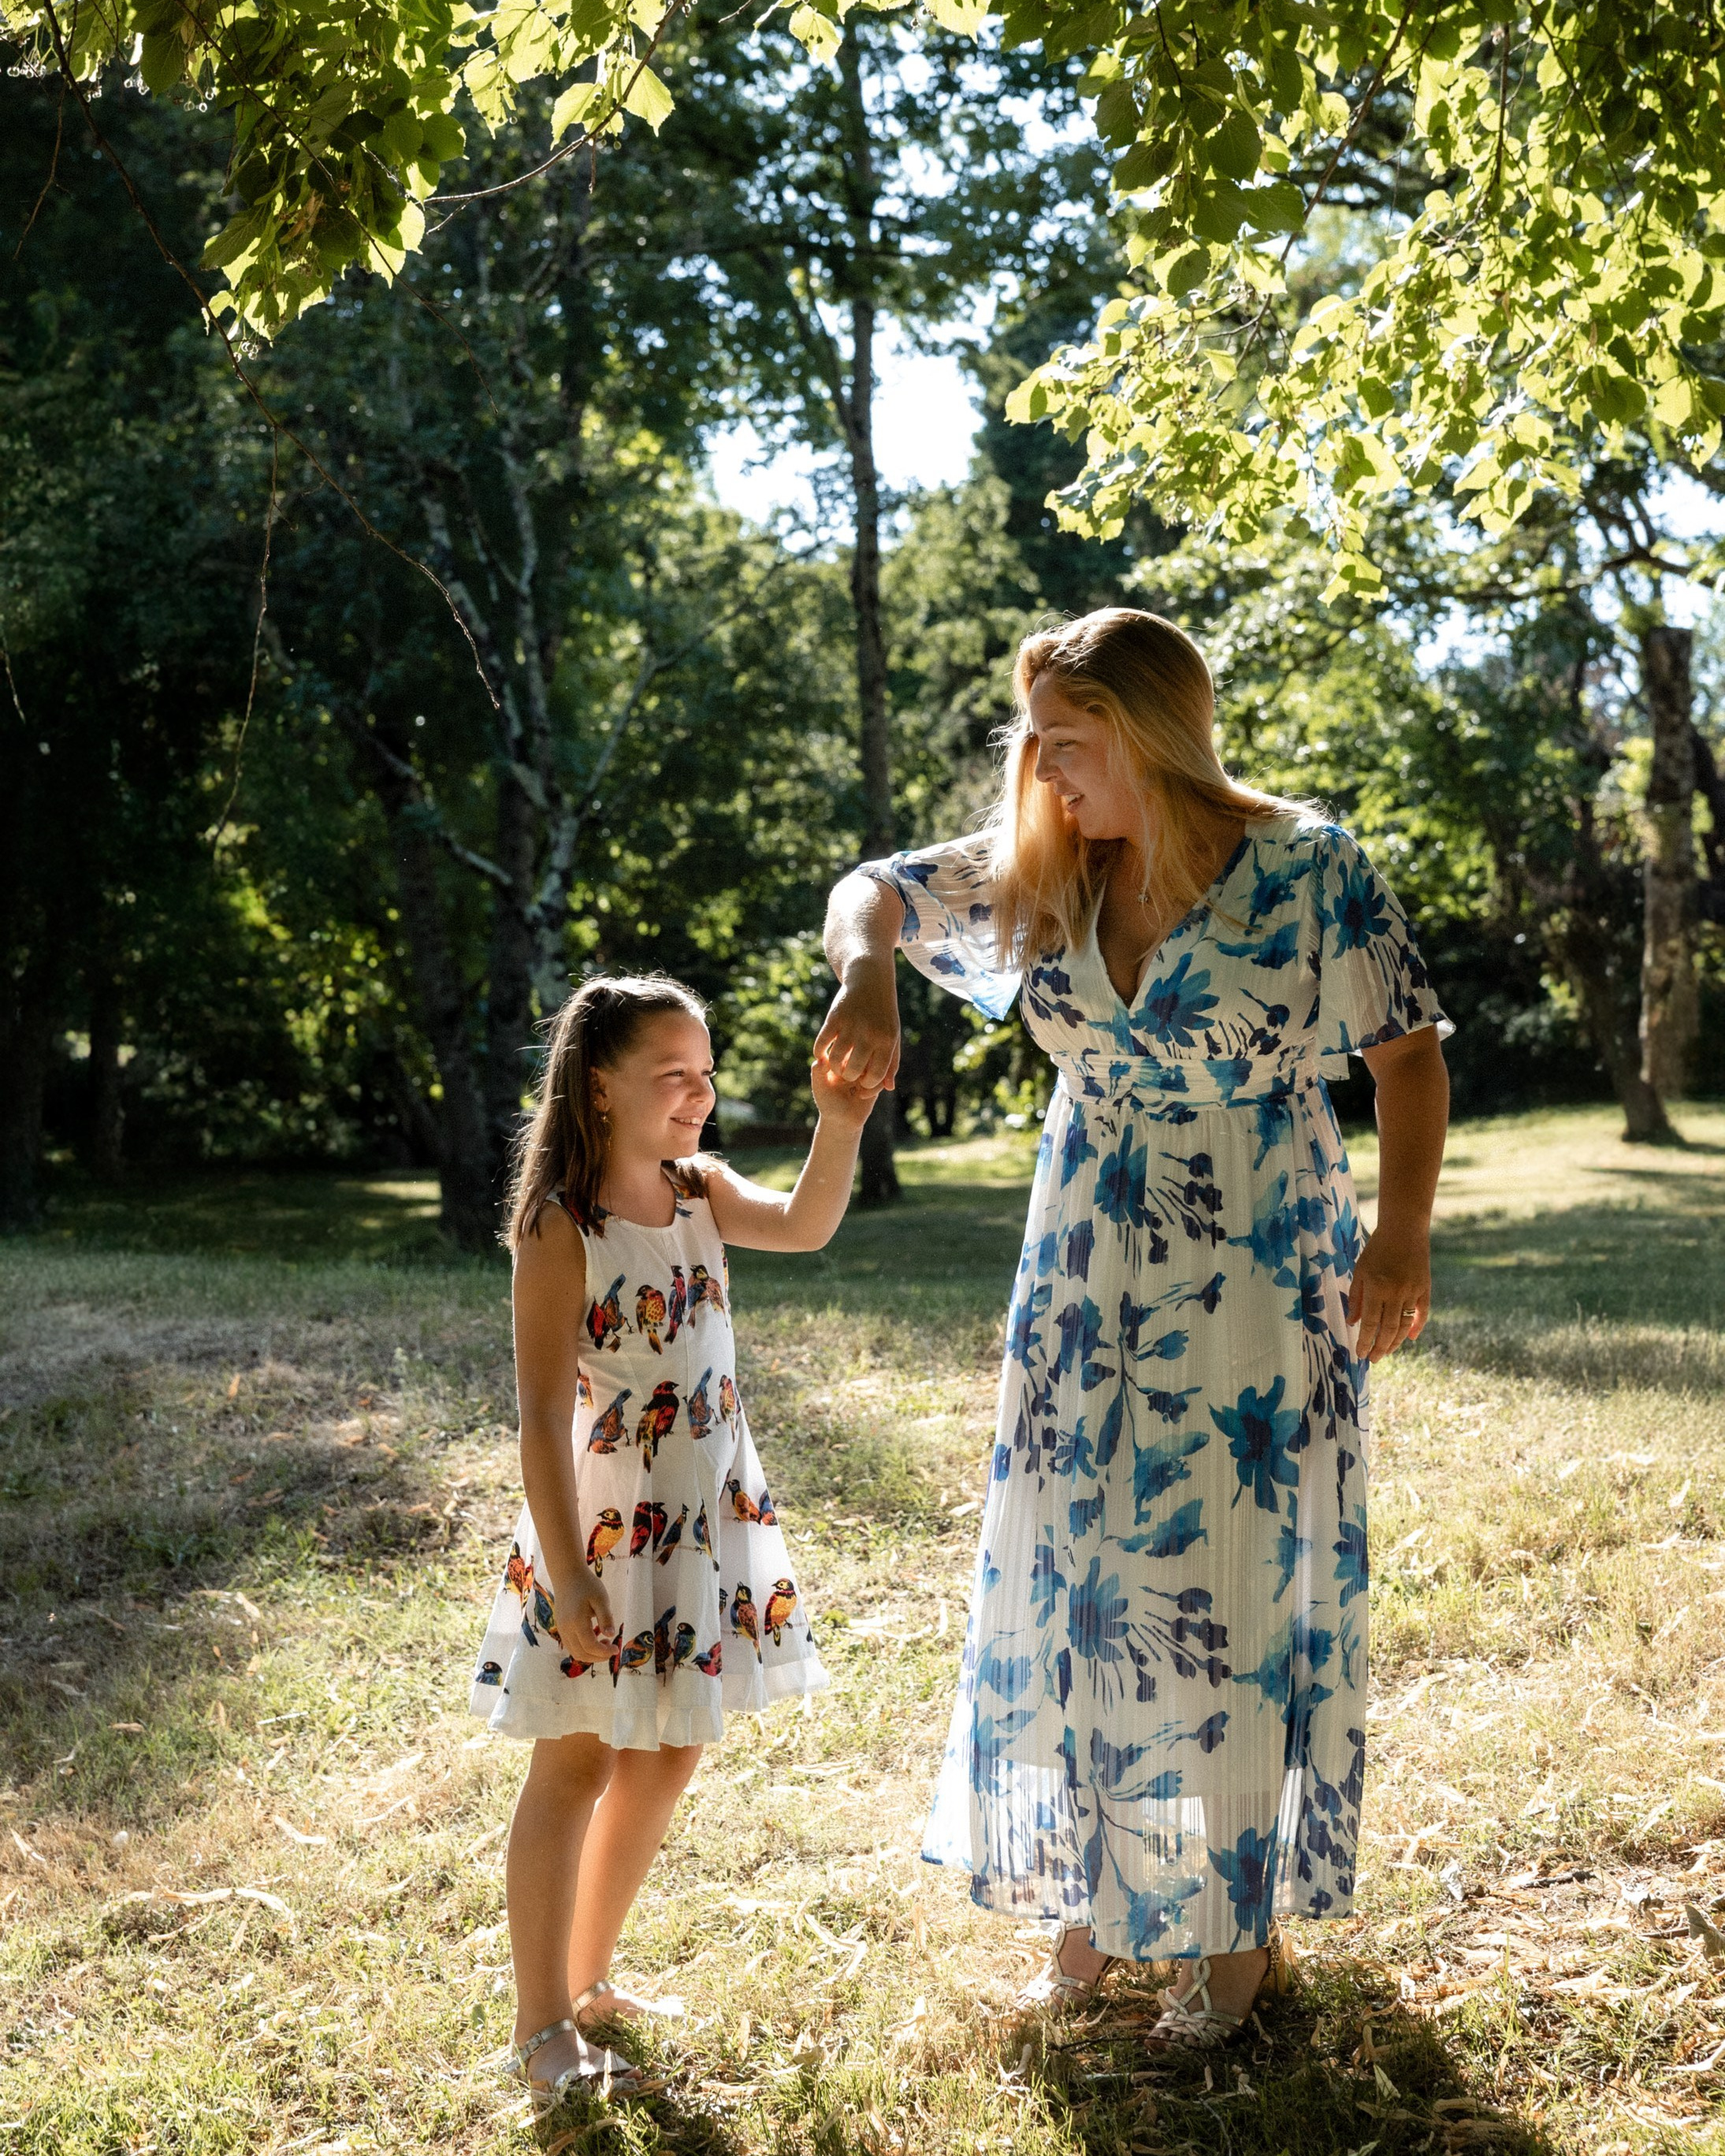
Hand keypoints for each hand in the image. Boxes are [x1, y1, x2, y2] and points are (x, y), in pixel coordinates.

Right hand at [555, 1570, 616, 1662]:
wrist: (567, 1575)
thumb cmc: (587, 1584)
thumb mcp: (601, 1598)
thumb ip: (606, 1617)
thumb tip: (611, 1634)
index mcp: (576, 1621)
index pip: (589, 1646)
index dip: (603, 1652)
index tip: (616, 1648)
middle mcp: (566, 1628)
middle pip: (580, 1653)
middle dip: (597, 1657)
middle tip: (611, 1649)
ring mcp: (561, 1629)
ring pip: (574, 1652)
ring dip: (590, 1654)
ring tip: (604, 1644)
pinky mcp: (561, 1627)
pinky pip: (571, 1645)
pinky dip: (583, 1648)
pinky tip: (594, 1640)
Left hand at [810, 1045, 885, 1130]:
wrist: (842, 1121)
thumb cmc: (828, 1102)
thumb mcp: (820, 1087)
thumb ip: (818, 1072)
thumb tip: (821, 1058)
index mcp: (840, 1057)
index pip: (848, 1046)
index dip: (845, 1060)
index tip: (838, 1075)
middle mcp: (856, 1061)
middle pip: (865, 1052)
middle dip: (860, 1067)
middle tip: (849, 1081)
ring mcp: (867, 1071)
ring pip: (876, 1063)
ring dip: (868, 1076)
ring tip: (857, 1089)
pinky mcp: (877, 1081)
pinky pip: (882, 1077)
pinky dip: (873, 1087)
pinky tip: (862, 1096)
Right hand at [812, 965, 899, 1090]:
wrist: (870, 980)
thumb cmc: (883, 1014)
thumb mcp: (893, 1036)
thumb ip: (891, 1063)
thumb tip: (888, 1088)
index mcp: (887, 1041)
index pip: (875, 1076)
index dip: (867, 1084)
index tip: (863, 1081)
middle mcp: (869, 1034)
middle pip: (853, 1071)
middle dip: (848, 1077)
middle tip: (847, 1072)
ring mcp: (850, 1025)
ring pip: (836, 1060)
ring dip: (834, 1067)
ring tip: (836, 1064)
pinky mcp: (834, 1017)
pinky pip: (822, 1044)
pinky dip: (819, 1053)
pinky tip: (823, 1053)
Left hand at [1345, 1225, 1431, 1363]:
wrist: (1404, 1230)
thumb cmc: (1376, 1250)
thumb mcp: (1360, 1271)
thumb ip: (1356, 1297)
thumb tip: (1352, 1323)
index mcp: (1376, 1288)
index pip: (1370, 1323)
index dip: (1365, 1341)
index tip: (1360, 1354)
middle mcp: (1395, 1293)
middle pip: (1388, 1329)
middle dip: (1380, 1347)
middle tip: (1373, 1359)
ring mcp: (1412, 1292)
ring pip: (1405, 1325)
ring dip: (1395, 1342)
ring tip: (1386, 1352)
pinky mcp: (1425, 1289)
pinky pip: (1422, 1313)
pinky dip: (1417, 1328)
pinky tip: (1410, 1339)